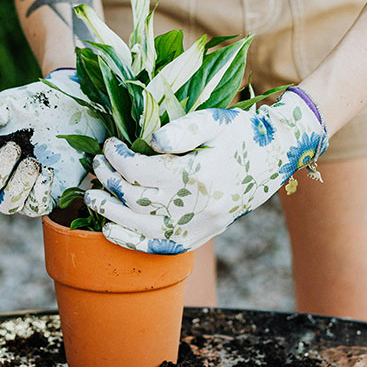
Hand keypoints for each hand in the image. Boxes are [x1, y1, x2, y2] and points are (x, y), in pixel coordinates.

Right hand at [0, 69, 104, 215]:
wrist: (70, 105)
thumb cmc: (33, 105)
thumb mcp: (5, 105)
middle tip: (15, 147)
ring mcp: (23, 189)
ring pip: (8, 206)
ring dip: (18, 185)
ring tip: (32, 162)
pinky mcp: (48, 194)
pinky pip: (37, 208)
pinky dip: (40, 192)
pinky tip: (47, 170)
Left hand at [84, 88, 327, 252]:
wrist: (275, 157)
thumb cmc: (241, 134)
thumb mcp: (214, 120)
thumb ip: (181, 129)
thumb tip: (149, 142)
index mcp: (197, 174)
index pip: (140, 170)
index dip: (117, 157)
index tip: (109, 144)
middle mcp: (197, 206)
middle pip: (135, 198)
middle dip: (108, 181)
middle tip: (96, 165)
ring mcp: (200, 226)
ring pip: (142, 226)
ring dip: (110, 212)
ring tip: (91, 197)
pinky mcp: (201, 236)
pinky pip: (161, 246)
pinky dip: (132, 242)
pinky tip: (110, 232)